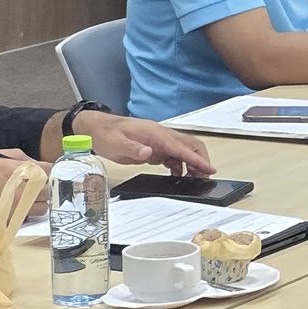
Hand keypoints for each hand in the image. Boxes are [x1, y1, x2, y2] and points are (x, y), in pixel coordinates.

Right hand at [0, 152, 45, 226]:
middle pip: (49, 192)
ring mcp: (15, 209)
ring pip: (42, 208)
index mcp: (17, 171)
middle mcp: (20, 191)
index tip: (49, 173)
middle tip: (40, 186)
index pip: (49, 172)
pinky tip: (15, 207)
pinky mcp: (8, 222)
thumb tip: (35, 163)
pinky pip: (26, 219)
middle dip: (47, 188)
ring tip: (28, 197)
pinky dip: (26, 214)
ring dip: (40, 203)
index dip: (51, 172)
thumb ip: (17, 157)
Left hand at [77, 112, 214, 175]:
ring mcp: (159, 142)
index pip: (181, 147)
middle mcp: (161, 136)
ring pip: (184, 151)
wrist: (97, 129)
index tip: (210, 169)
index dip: (197, 159)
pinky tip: (178, 176)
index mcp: (155, 133)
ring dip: (192, 164)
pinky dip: (180, 166)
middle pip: (190, 145)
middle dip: (201, 160)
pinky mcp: (155, 148)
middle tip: (205, 177)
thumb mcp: (116, 143)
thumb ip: (133, 148)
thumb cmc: (106, 134)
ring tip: (194, 179)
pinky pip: (174, 156)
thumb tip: (149, 152)